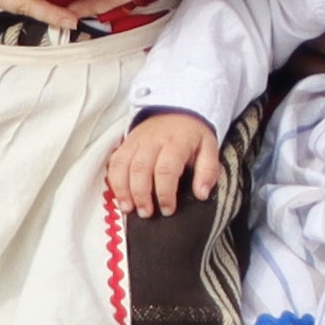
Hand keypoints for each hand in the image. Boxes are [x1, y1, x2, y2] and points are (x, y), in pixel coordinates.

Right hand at [102, 110, 225, 215]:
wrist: (176, 110)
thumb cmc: (193, 135)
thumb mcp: (209, 148)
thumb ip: (208, 171)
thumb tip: (202, 194)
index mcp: (176, 142)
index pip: (166, 169)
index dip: (165, 193)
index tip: (168, 210)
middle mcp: (153, 140)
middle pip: (140, 169)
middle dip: (141, 195)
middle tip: (147, 213)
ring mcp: (136, 141)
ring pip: (123, 165)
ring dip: (123, 190)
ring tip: (129, 209)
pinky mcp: (126, 143)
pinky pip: (115, 162)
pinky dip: (114, 181)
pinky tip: (120, 196)